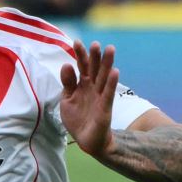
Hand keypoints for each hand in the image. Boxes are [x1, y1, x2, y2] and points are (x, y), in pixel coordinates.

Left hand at [58, 40, 119, 158]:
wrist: (86, 139)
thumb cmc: (77, 118)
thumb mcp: (67, 99)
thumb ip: (67, 83)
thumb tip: (66, 64)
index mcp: (82, 84)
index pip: (82, 66)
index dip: (80, 55)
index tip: (77, 42)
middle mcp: (93, 87)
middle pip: (95, 68)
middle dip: (95, 56)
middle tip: (95, 43)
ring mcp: (100, 96)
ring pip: (104, 77)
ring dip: (107, 64)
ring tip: (110, 49)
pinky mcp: (105, 107)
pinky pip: (109, 93)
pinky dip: (112, 83)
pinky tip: (115, 71)